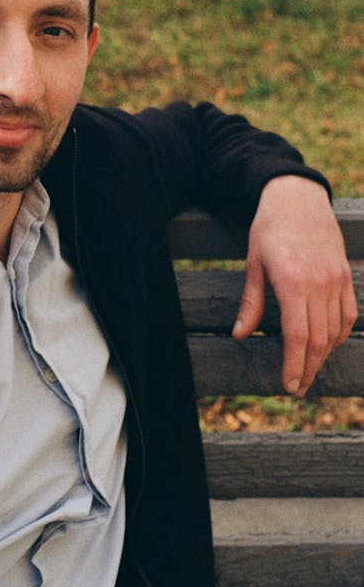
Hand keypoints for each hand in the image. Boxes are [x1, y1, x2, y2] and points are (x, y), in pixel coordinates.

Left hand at [232, 176, 357, 395]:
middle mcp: (319, 284)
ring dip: (324, 356)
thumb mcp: (253, 264)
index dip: (294, 364)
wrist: (298, 199)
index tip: (288, 384)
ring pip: (336, 331)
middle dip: (308, 368)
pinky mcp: (345, 276)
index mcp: (293, 282)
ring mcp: (336, 280)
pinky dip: (339, 335)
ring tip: (309, 371)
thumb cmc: (269, 230)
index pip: (297, 335)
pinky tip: (327, 345)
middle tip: (297, 387)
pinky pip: (348, 315)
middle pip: (319, 339)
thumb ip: (251, 302)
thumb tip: (239, 335)